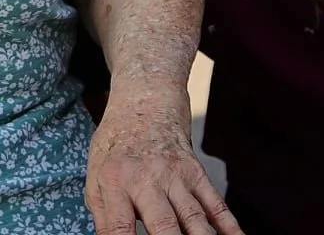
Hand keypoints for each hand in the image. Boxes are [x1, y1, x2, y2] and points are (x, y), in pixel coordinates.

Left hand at [85, 88, 241, 234]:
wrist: (146, 102)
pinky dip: (229, 227)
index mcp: (116, 181)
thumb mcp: (95, 176)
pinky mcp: (197, 174)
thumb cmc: (116, 145)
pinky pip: (216, 205)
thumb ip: (103, 216)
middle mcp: (148, 179)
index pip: (119, 227)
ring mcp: (177, 176)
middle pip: (163, 224)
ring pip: (194, 218)